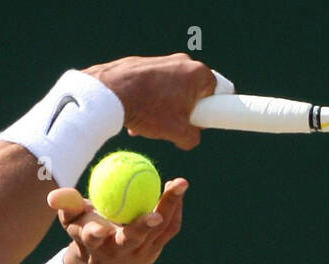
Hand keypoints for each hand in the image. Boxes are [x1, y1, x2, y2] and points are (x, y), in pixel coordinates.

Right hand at [48, 179, 187, 263]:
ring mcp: (140, 253)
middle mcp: (119, 252)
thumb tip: (53, 196)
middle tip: (156, 209)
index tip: (99, 228)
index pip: (93, 239)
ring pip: (158, 232)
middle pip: (132, 240)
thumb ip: (66, 206)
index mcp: (95, 245)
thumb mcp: (71, 221)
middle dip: (144, 227)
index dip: (95, 234)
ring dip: (170, 208)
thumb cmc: (85, 234)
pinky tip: (177, 190)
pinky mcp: (155, 250)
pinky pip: (170, 229)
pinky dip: (175, 210)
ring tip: (179, 184)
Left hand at [83, 54, 216, 149]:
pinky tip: (137, 117)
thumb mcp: (177, 132)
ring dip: (165, 109)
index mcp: (198, 74)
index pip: (219, 93)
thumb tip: (191, 139)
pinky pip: (154, 86)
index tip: (201, 122)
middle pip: (194, 93)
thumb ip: (192, 138)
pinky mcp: (144, 64)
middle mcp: (183, 62)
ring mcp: (162, 60)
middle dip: (185, 111)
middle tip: (174, 125)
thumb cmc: (148, 109)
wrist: (109, 92)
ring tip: (150, 123)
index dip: (212, 112)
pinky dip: (149, 101)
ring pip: (172, 91)